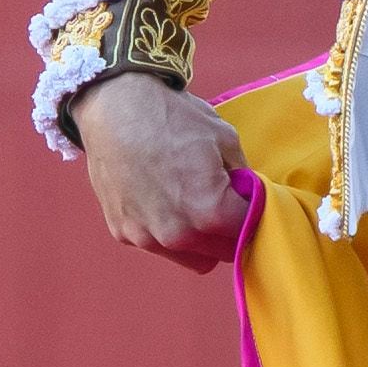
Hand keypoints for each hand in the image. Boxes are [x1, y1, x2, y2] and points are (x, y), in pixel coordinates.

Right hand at [72, 69, 251, 270]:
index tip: (247, 199)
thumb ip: (242, 176)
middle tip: (222, 202)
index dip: (254, 213)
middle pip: (223, 252)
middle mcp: (178, 235)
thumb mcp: (224, 138)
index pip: (250, 231)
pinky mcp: (124, 234)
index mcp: (210, 211)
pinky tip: (158, 199)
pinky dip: (166, 231)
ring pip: (192, 258)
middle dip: (229, 231)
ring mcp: (147, 238)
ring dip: (199, 240)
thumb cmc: (171, 118)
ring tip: (189, 203)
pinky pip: (159, 245)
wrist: (113, 108)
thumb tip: (248, 195)